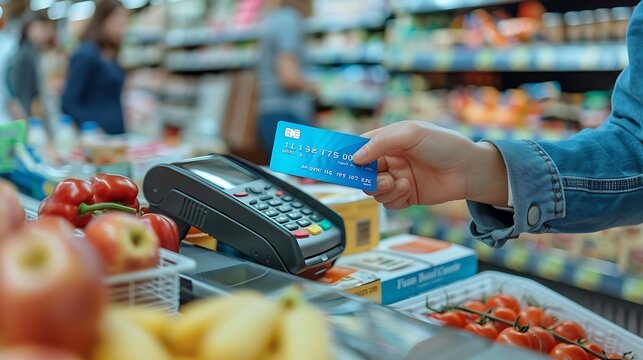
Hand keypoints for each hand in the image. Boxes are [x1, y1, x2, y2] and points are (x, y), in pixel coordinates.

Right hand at [352, 121, 508, 208]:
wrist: (470, 170)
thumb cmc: (444, 144)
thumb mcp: (411, 133)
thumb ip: (380, 143)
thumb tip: (355, 158)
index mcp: (388, 141)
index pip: (359, 147)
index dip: (346, 155)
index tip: (336, 162)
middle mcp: (390, 160)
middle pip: (361, 172)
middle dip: (363, 176)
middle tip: (371, 177)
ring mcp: (396, 178)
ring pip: (372, 189)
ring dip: (380, 187)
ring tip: (397, 182)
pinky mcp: (405, 196)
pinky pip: (386, 202)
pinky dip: (393, 197)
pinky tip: (407, 188)